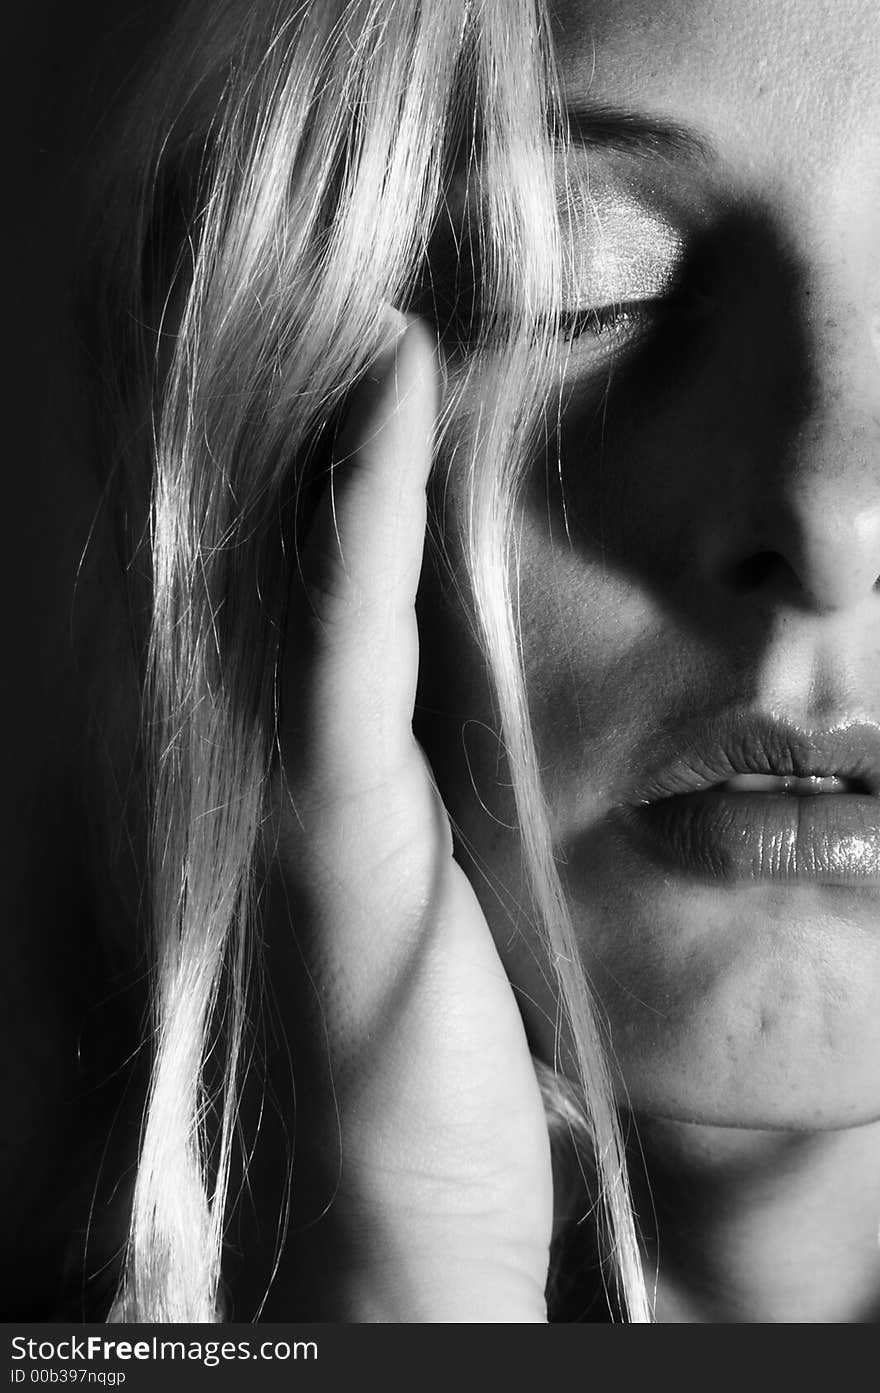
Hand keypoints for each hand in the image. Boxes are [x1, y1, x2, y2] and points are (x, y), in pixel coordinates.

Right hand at [266, 317, 551, 1320]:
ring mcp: (315, 784)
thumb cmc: (467, 1050)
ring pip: (317, 574)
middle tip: (376, 291)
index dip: (370, 464)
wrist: (424, 1198)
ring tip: (381, 312)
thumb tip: (530, 702)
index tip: (410, 348)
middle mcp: (316, 758)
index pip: (353, 583)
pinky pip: (343, 642)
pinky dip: (361, 515)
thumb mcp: (486, 887)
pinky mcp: (335, 824)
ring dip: (348, 438)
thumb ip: (483, 784)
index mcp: (363, 767)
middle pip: (315, 560)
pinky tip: (390, 398)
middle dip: (340, 429)